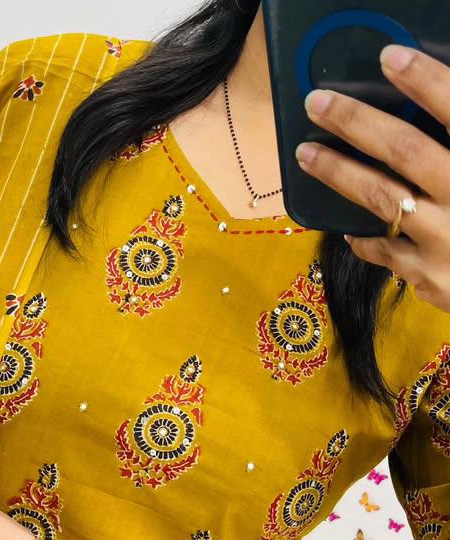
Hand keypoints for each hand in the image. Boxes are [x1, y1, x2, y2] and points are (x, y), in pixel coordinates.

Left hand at [294, 43, 449, 313]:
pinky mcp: (429, 278)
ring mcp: (445, 242)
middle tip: (318, 103)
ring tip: (307, 154)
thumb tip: (435, 113)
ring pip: (382, 200)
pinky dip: (364, 237)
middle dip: (358, 124)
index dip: (425, 81)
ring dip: (339, 174)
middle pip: (406, 151)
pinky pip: (384, 251)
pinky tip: (349, 226)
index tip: (389, 57)